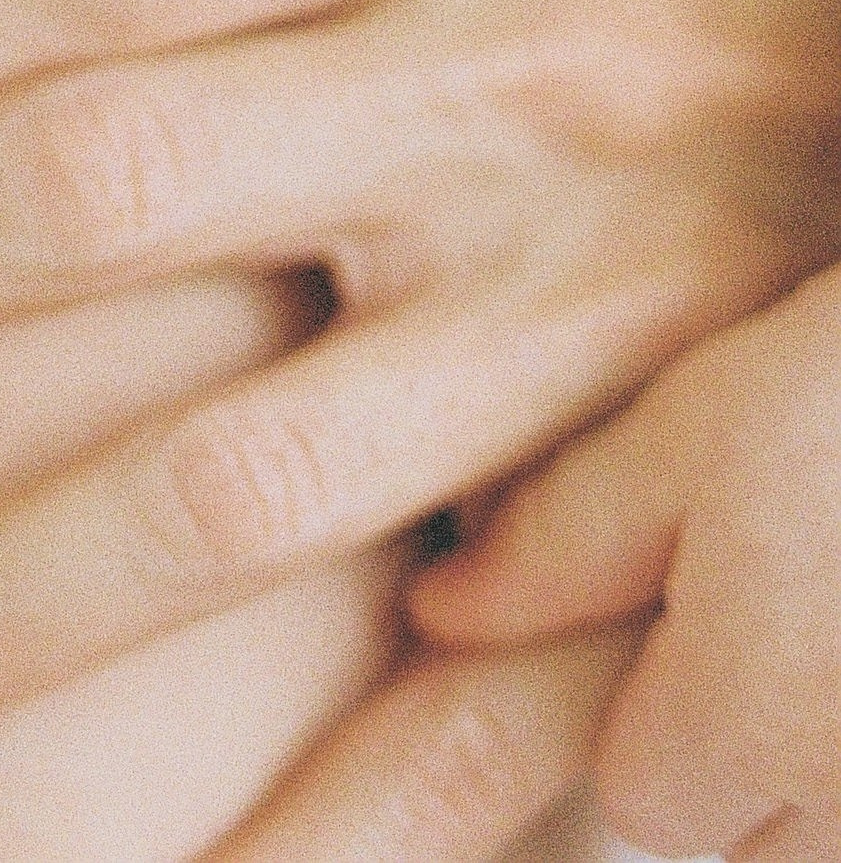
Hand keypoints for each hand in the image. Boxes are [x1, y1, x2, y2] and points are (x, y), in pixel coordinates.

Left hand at [413, 260, 840, 862]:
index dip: (659, 684)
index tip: (701, 579)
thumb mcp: (697, 423)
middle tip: (801, 567)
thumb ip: (563, 539)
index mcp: (749, 731)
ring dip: (838, 741)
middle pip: (761, 832)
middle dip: (756, 735)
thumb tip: (443, 617)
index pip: (647, 788)